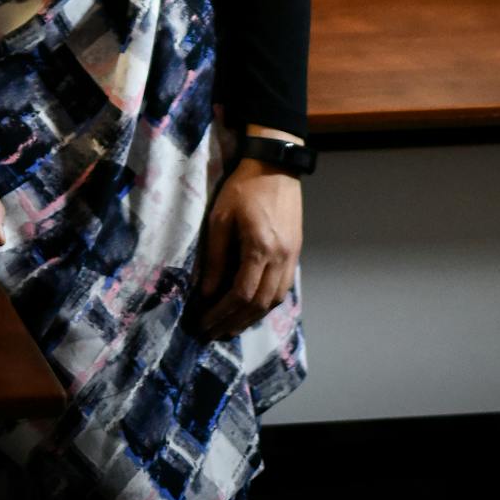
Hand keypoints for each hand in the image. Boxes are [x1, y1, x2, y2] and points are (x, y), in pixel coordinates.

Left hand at [197, 159, 302, 339]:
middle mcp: (280, 258)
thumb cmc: (243, 188)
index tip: (204, 322)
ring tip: (229, 327)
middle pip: (259, 304)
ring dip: (251, 318)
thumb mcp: (220, 218)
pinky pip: (282, 290)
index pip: (241, 294)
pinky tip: (250, 308)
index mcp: (260, 248)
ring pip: (274, 301)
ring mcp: (292, 258)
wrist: (276, 166)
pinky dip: (265, 304)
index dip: (221, 313)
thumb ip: (215, 257)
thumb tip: (207, 292)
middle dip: (234, 322)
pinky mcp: (295, 254)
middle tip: (213, 333)